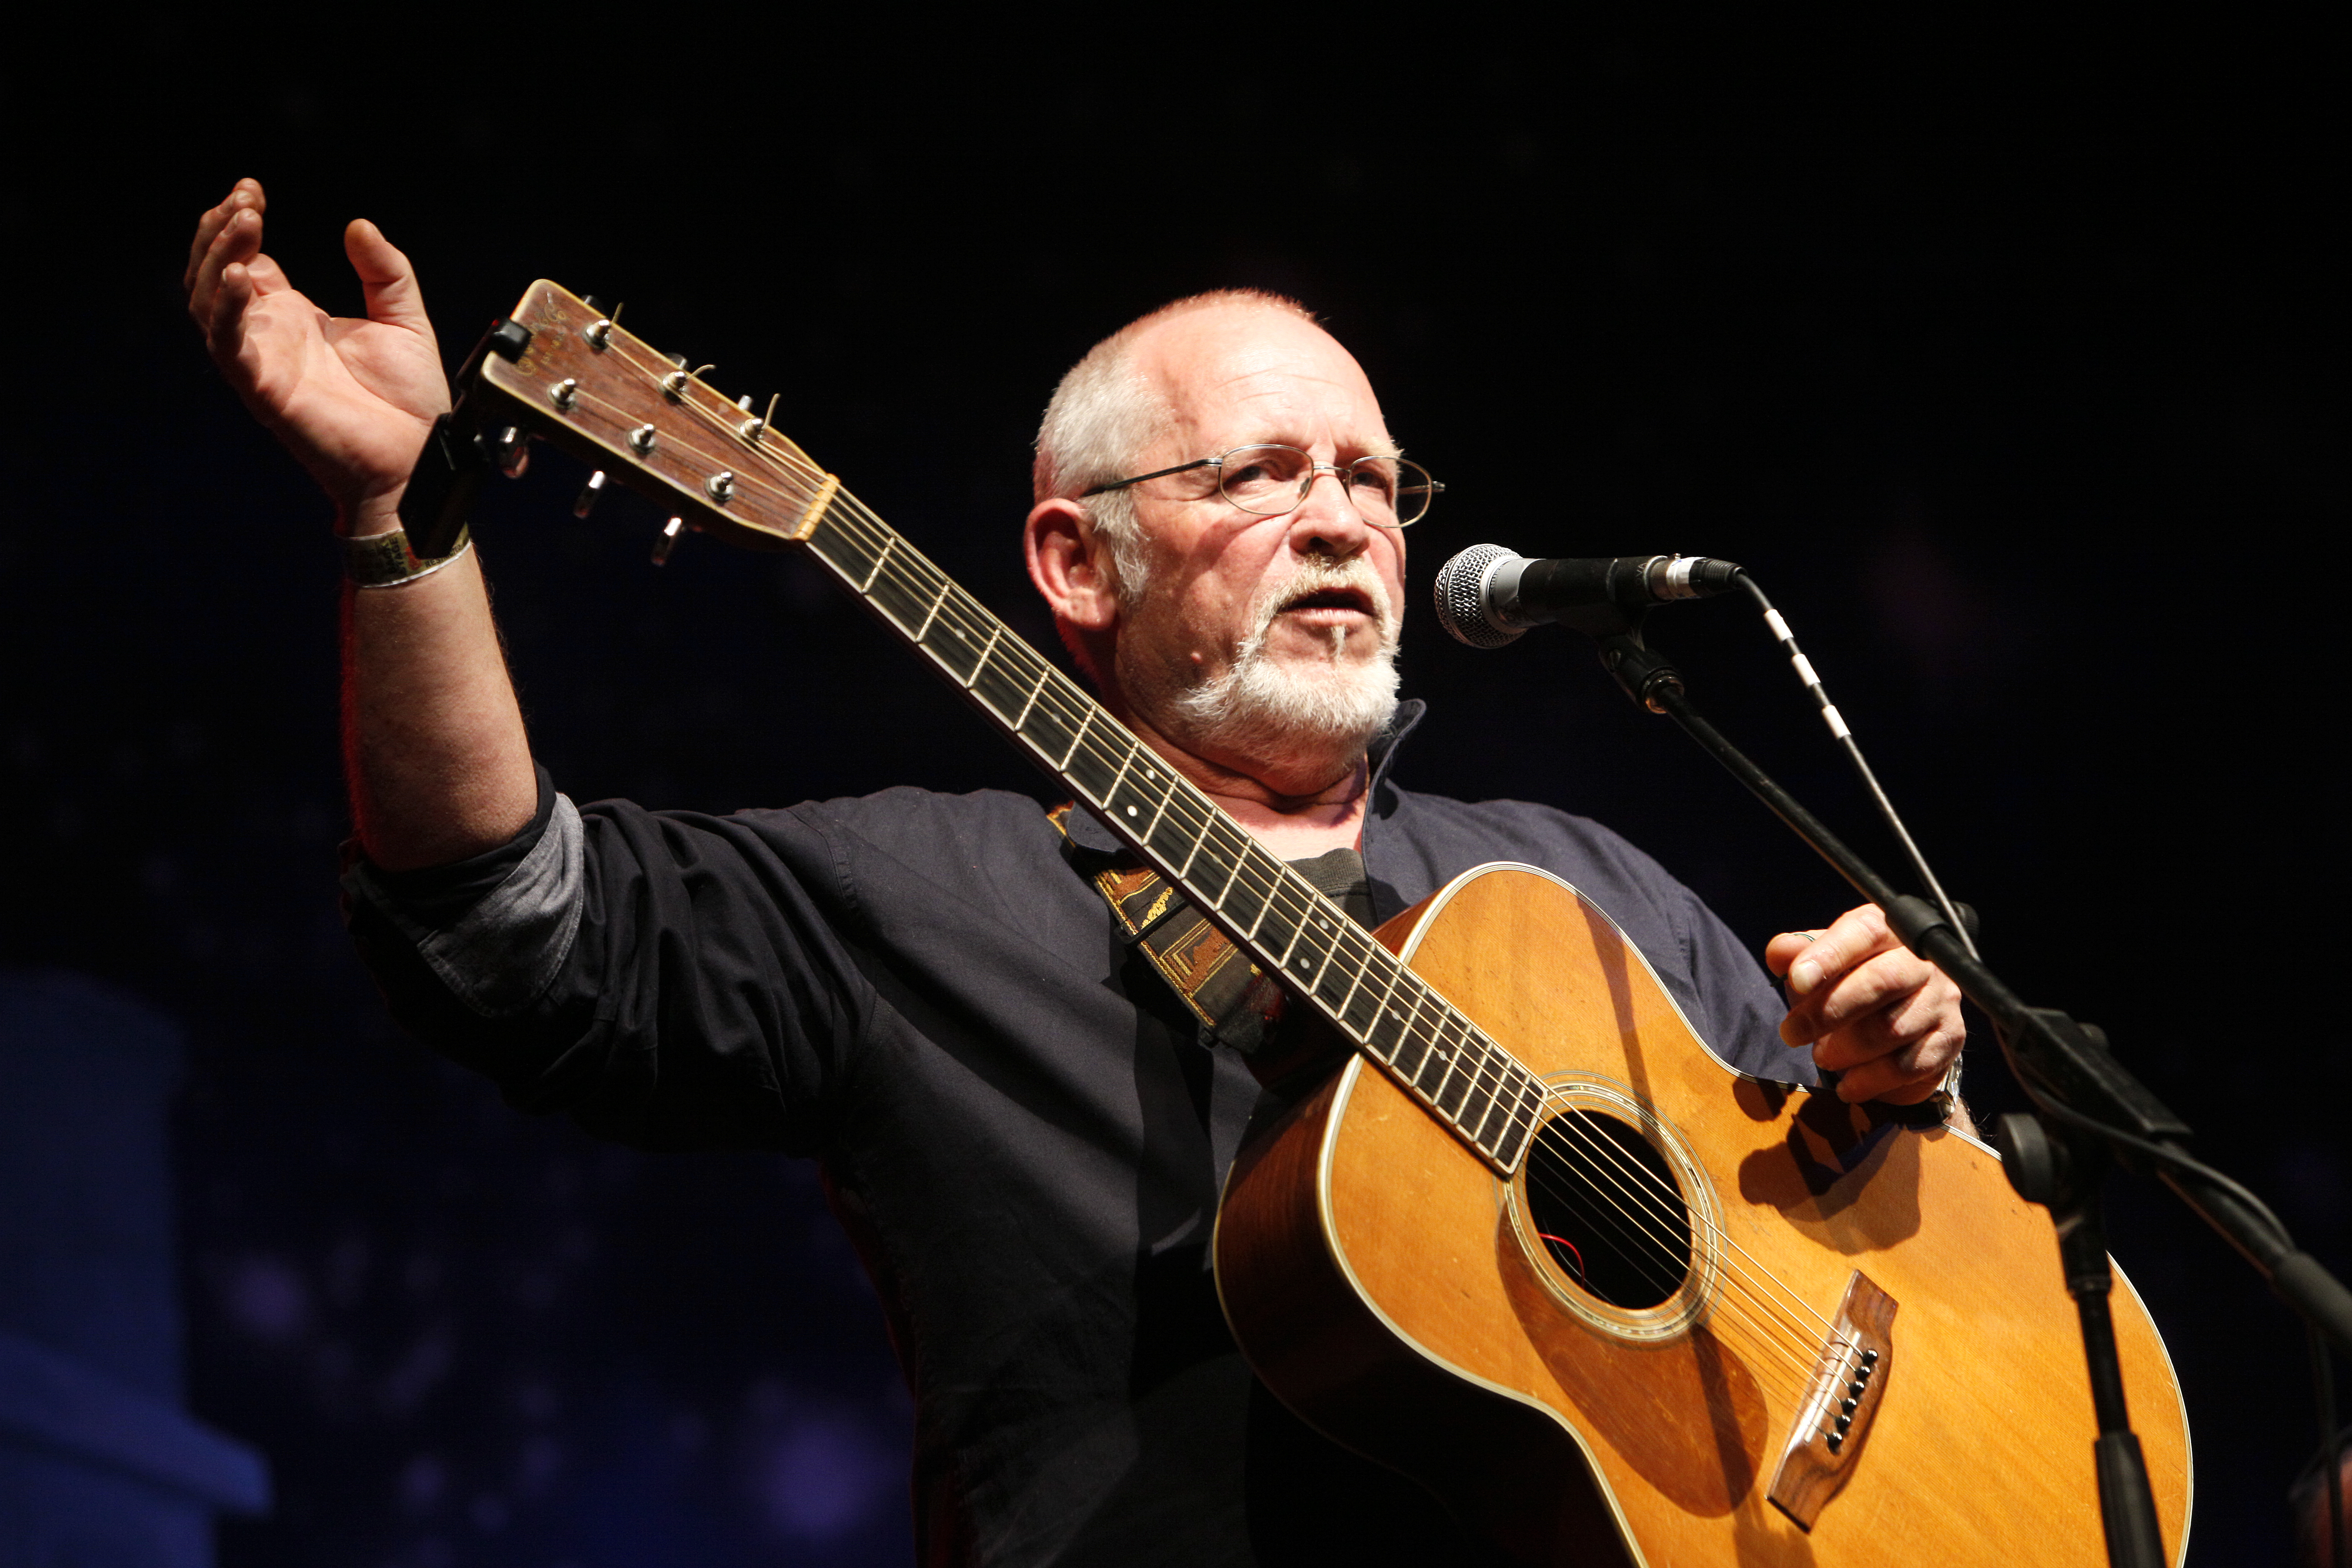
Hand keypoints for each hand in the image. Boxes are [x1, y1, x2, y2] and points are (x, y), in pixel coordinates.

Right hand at [185, 178, 448, 525]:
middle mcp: (271, 337)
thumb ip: (385, 271)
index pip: (247, 260)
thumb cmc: (410, 402)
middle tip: (243, 199)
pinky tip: (239, 276)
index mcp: (296, 318)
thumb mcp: (406, 320)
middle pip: (215, 274)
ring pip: (208, 304)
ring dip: (217, 259)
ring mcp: (262, 362)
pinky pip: (228, 346)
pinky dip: (225, 309)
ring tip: (242, 221)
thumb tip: (358, 226)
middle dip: (219, 232)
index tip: (252, 191)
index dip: (239, 223)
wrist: (420, 459)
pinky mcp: (264, 390)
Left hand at [1766, 904, 1964, 1104]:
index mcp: (1888, 932)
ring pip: (1893, 1028)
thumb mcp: (1821, 964)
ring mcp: (1940, 1001)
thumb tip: (1778, 952)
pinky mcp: (1949, 1040)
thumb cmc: (1851, 984)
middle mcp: (1922, 961)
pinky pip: (1909, 1065)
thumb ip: (1798, 955)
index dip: (1829, 954)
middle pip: (1881, 981)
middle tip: (1792, 1033)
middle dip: (1829, 1011)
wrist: (1903, 1023)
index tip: (1796, 980)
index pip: (1864, 931)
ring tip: (1821, 1056)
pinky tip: (1847, 1085)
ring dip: (1847, 1049)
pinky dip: (1870, 1080)